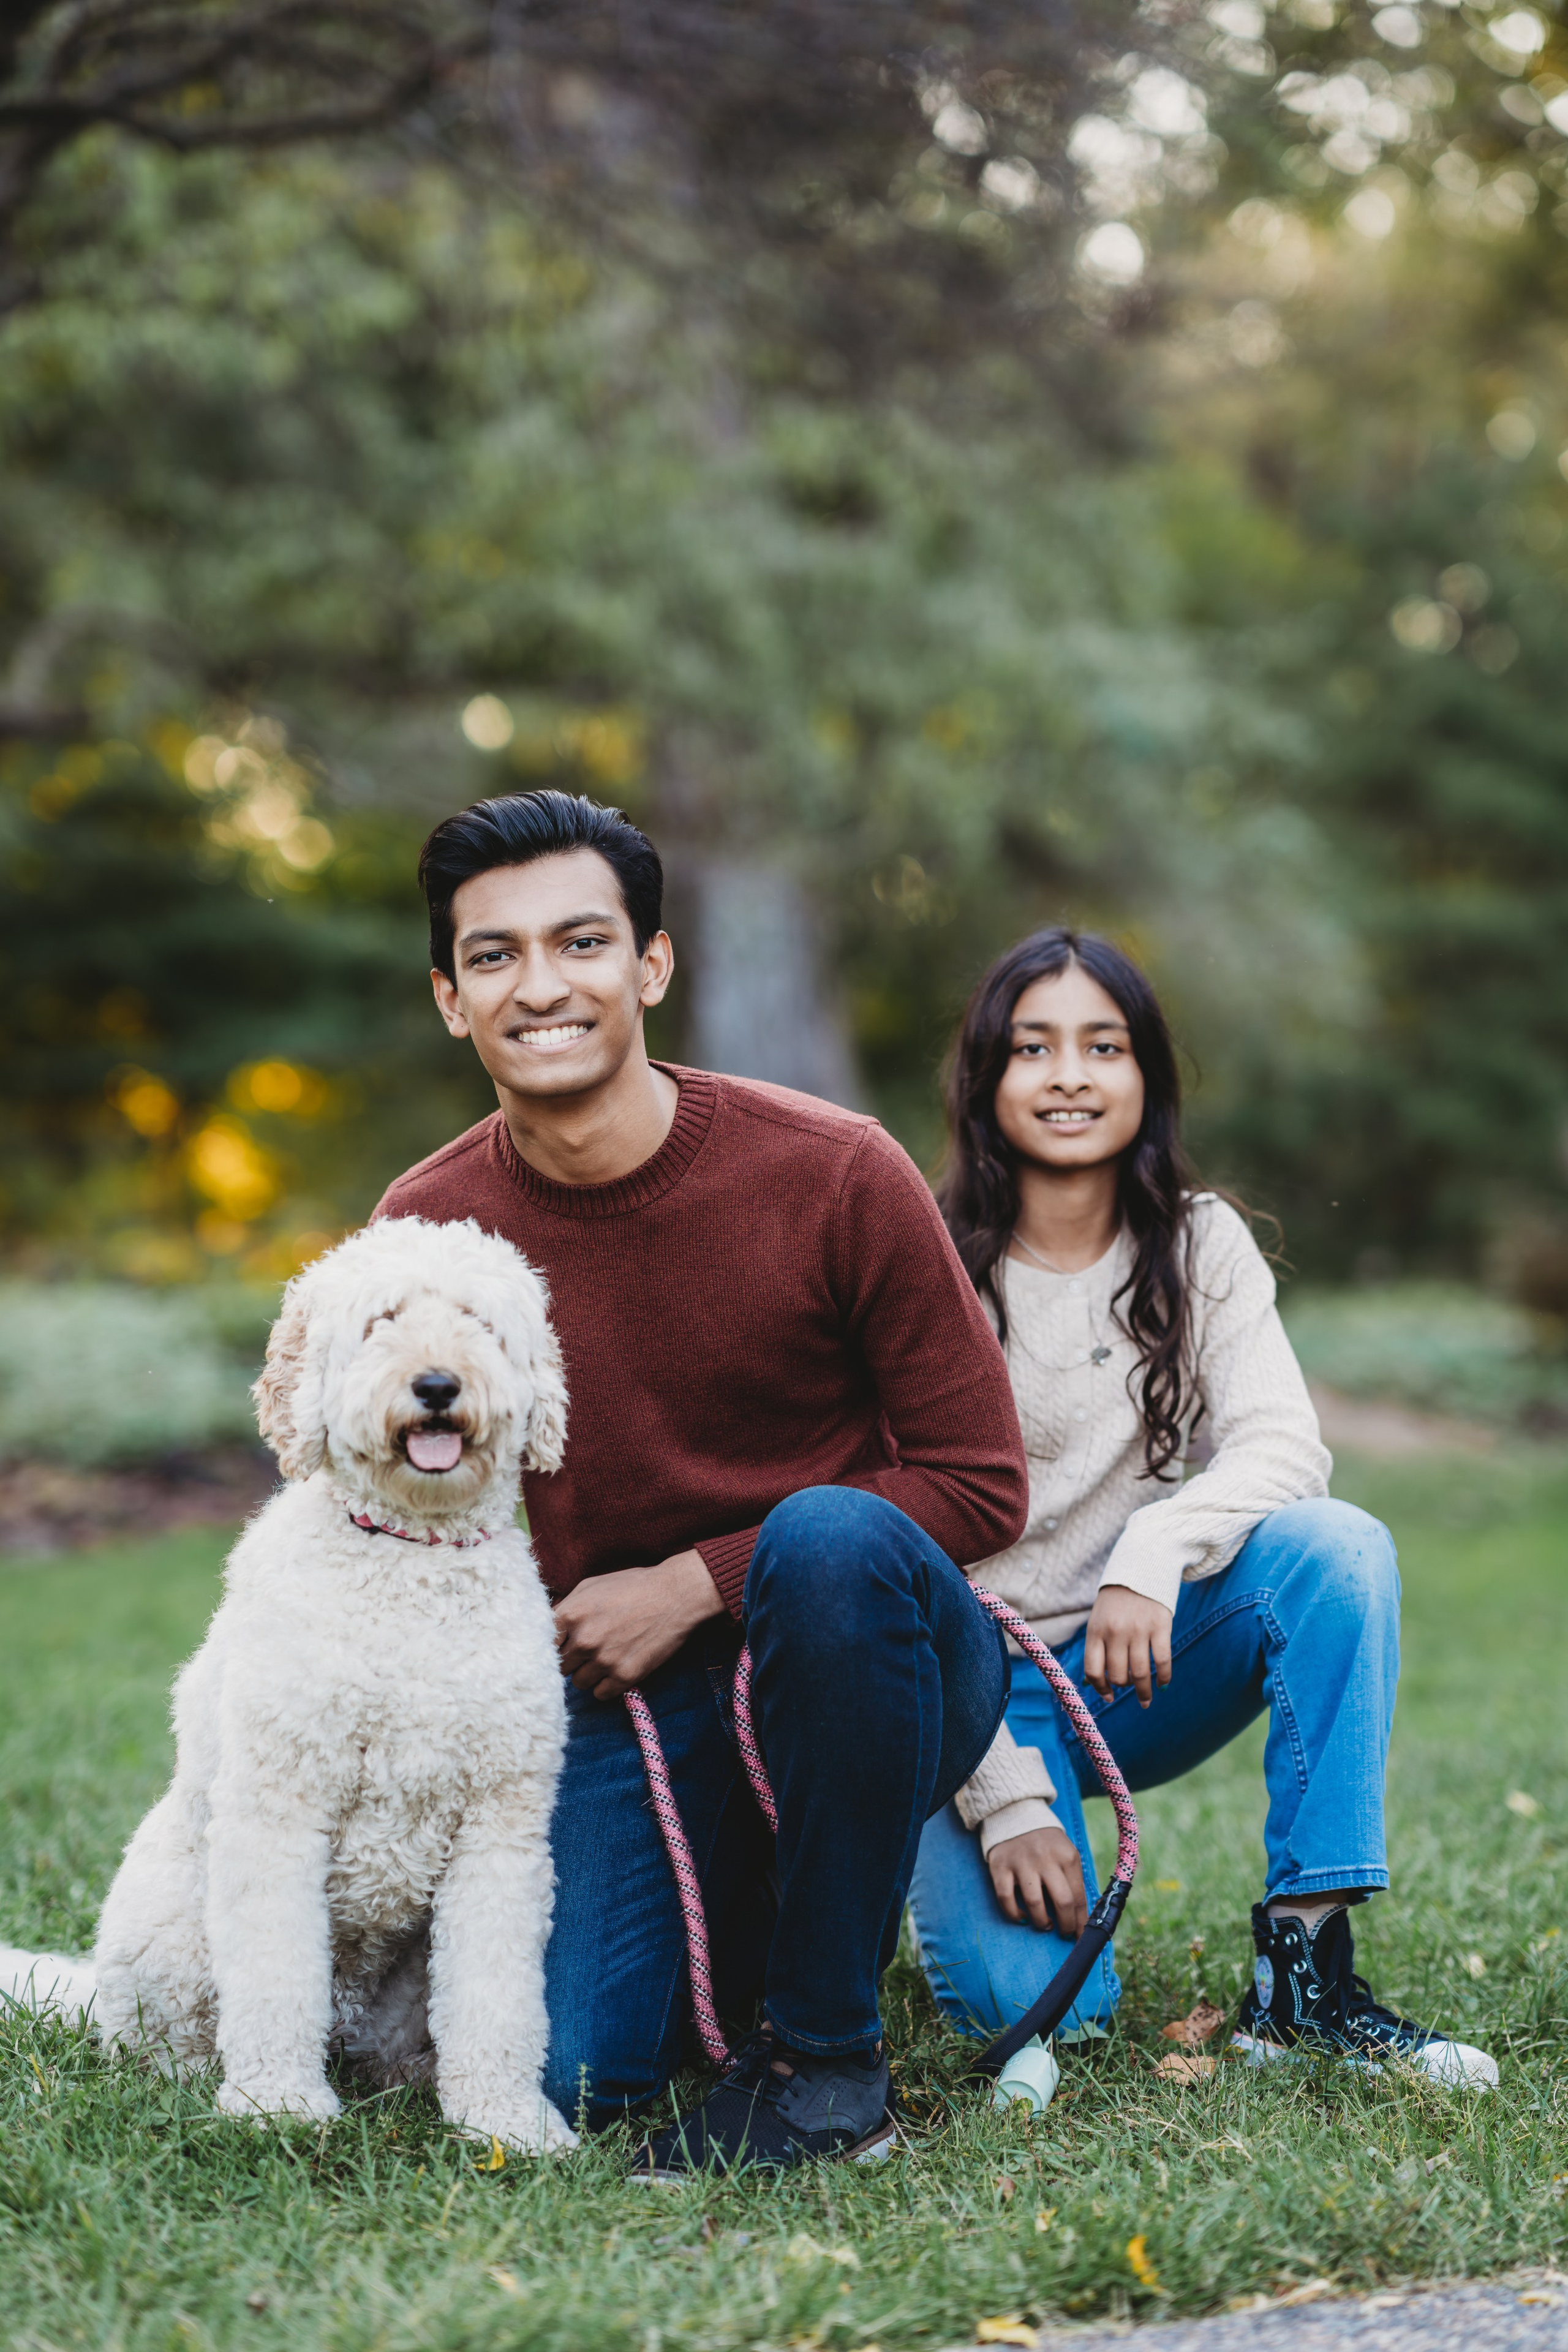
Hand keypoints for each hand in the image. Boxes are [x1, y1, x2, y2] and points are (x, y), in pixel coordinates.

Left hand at [552, 1550, 724, 1700]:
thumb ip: (566, 1607)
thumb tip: (549, 1627)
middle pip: (560, 1666)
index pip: (544, 1644)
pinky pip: (601, 1694)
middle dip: (572, 1659)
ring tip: (606, 1657)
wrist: (675, 1594)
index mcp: (571, 1614)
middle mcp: (583, 1640)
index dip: (554, 1645)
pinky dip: (607, 1685)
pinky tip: (617, 1668)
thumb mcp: (591, 1586)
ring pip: (579, 1683)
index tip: (563, 1644)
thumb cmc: (633, 1586)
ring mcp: (604, 1660)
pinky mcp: (625, 1675)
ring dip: (589, 1673)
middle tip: (590, 1648)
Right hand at [987, 1826, 1088, 1936]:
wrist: (1016, 1815)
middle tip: (1065, 1932)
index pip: (1078, 1897)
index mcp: (1067, 1856)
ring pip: (1035, 1904)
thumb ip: (1073, 1880)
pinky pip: (1006, 1898)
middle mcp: (1046, 1859)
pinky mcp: (1000, 1866)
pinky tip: (1022, 1917)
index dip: (1081, 1922)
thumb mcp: (1066, 1854)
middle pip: (1062, 1902)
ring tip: (1045, 1924)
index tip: (1081, 1936)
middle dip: (1066, 1925)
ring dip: (1042, 1922)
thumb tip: (1081, 1917)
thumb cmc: (1047, 1844)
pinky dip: (1014, 1914)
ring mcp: (1022, 1863)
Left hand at [1082, 1583, 1172, 1706]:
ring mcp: (1139, 1629)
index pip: (1093, 1670)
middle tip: (1129, 1686)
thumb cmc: (1116, 1604)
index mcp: (1096, 1631)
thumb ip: (1096, 1650)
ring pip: (1140, 1673)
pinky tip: (1162, 1684)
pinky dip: (1163, 1677)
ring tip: (1145, 1699)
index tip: (1109, 1697)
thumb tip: (1091, 1685)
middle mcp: (1116, 1632)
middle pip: (1118, 1675)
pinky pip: (1163, 1661)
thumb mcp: (1098, 1621)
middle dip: (1123, 1687)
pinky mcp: (1161, 1627)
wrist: (1140, 1571)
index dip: (1101, 1688)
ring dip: (1143, 1692)